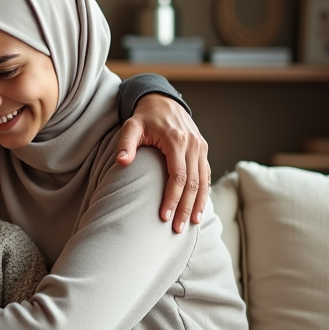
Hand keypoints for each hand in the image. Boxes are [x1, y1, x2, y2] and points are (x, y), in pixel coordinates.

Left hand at [116, 93, 209, 233]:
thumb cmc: (144, 117)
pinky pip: (206, 175)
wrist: (163, 101)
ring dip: (198, 204)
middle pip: (192, 183)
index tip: (164, 216)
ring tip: (191, 224)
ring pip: (203, 181)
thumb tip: (122, 162)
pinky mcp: (203, 150)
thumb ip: (126, 144)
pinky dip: (204, 193)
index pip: (177, 175)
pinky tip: (199, 208)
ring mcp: (200, 147)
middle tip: (177, 229)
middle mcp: (193, 145)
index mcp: (176, 140)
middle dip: (185, 208)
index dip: (172, 198)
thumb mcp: (131, 126)